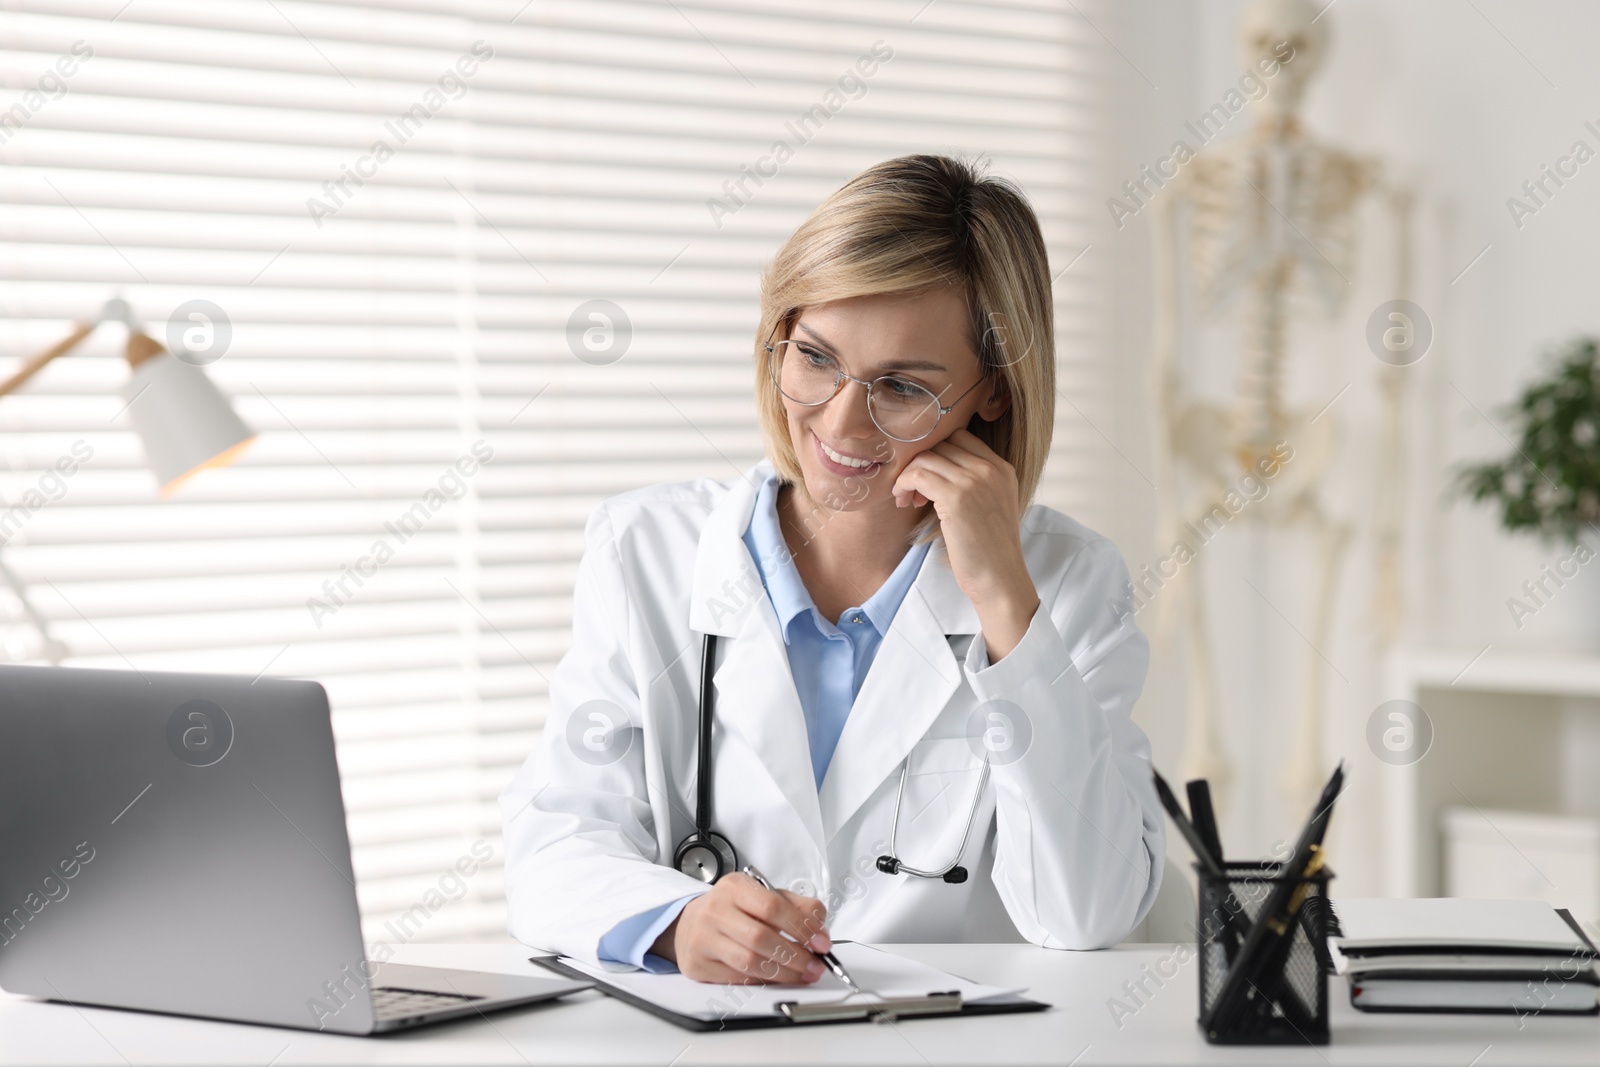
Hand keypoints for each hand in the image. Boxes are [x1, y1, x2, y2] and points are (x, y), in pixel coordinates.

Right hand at [651, 874, 831, 983]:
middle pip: (761, 937)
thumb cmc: (733, 910)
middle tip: (815, 965)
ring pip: (750, 962)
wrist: (690, 924)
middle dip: (796, 955)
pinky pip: (738, 978)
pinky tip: (778, 978)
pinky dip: (764, 981)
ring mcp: (703, 938)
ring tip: (802, 975)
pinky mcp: (698, 965)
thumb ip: (796, 906)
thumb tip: (820, 929)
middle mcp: (715, 910)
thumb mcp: (763, 896)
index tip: (821, 942)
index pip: (772, 906)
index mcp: (734, 887)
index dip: (801, 926)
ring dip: (784, 973)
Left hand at [892, 428, 1039, 658]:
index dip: (936, 453)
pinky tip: (903, 502)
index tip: (926, 477)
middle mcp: (991, 469)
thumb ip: (973, 483)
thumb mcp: (989, 506)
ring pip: (926, 457)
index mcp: (1002, 468)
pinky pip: (918, 474)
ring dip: (909, 474)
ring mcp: (975, 480)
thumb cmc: (989, 551)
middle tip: (911, 490)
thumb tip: (932, 468)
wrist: (1000, 579)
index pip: (960, 437)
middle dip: (921, 462)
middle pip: (941, 443)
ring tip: (906, 499)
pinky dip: (904, 484)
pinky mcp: (956, 497)